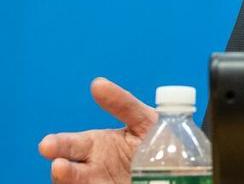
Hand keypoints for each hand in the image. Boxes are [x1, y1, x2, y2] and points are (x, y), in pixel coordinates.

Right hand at [38, 78, 157, 183]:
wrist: (183, 166)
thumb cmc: (159, 140)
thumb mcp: (145, 119)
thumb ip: (124, 104)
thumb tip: (97, 84)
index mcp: (97, 145)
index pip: (69, 146)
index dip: (58, 145)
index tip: (47, 145)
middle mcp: (94, 169)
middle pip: (69, 170)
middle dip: (61, 168)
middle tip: (58, 165)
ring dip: (71, 181)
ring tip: (65, 171)